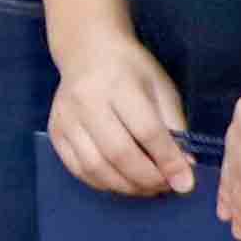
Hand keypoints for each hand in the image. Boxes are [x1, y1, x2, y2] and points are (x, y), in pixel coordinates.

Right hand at [46, 33, 197, 198]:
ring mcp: (66, 119)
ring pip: (96, 167)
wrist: (87, 51)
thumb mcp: (162, 90)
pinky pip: (78, 169)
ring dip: (126, 186)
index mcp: (120, 85)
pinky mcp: (55, 132)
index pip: (146, 130)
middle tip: (166, 187)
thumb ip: (174, 129)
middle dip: (148, 179)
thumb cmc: (132, 70)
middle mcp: (87, 102)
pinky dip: (103, 183)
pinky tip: (121, 182)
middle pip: (118, 153)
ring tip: (147, 188)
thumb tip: (182, 172)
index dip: (168, 160)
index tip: (185, 183)